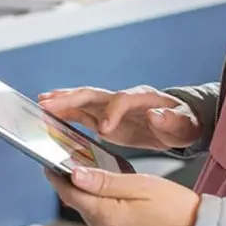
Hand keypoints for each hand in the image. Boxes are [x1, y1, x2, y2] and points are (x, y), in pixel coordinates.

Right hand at [38, 85, 200, 151]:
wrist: (179, 124)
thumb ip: (171, 120)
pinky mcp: (104, 117)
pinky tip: (48, 113)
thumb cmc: (183, 124)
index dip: (112, 114)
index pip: (122, 100)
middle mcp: (122, 98)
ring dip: (61, 101)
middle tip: (48, 104)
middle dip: (70, 99)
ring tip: (41, 104)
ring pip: (82, 100)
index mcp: (142, 98)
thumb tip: (156, 115)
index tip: (104, 131)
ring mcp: (111, 107)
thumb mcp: (184, 125)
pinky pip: (81, 112)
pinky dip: (65, 112)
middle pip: (93, 94)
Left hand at [46, 166, 199, 225]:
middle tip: (85, 168)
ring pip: (95, 219)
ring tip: (112, 187)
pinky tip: (125, 207)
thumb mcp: (140, 185)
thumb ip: (104, 182)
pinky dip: (110, 217)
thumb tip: (73, 175)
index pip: (70, 195)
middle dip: (81, 189)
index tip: (48, 166)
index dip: (57, 178)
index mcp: (106, 218)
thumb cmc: (177, 207)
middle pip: (83, 207)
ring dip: (98, 203)